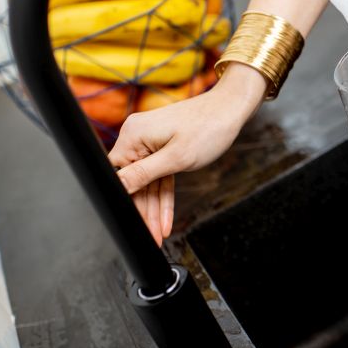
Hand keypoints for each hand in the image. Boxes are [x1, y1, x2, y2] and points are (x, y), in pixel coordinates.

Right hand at [108, 63, 266, 244]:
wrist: (231, 109)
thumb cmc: (208, 128)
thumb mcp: (176, 158)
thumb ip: (143, 174)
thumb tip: (116, 187)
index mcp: (133, 135)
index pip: (117, 175)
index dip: (124, 201)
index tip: (131, 226)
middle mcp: (136, 136)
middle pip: (133, 182)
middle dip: (143, 212)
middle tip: (150, 238)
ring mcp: (149, 141)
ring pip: (148, 182)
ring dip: (154, 209)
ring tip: (158, 235)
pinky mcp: (161, 145)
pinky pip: (159, 175)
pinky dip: (163, 195)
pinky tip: (165, 218)